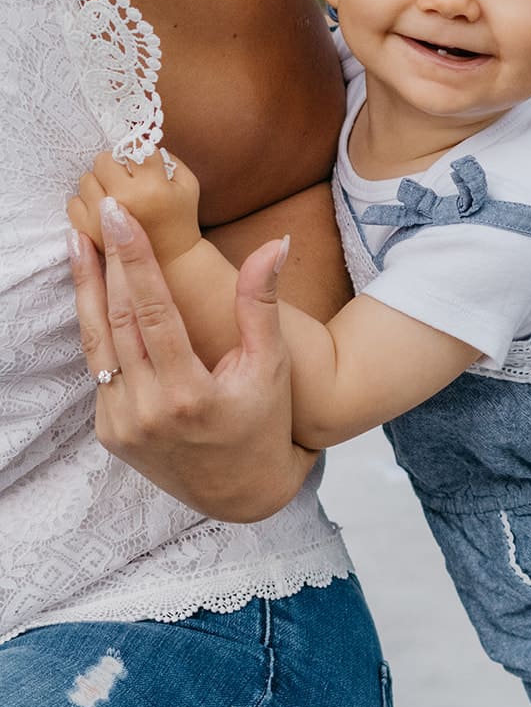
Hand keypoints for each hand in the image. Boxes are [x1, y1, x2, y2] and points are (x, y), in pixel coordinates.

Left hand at [68, 148, 201, 267]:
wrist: (173, 262)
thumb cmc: (180, 218)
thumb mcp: (188, 184)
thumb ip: (168, 157)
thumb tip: (139, 142)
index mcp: (153, 187)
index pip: (134, 148)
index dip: (139, 154)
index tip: (144, 165)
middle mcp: (125, 200)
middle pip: (103, 160)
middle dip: (115, 165)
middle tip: (126, 178)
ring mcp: (103, 218)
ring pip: (86, 179)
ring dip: (99, 182)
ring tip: (115, 195)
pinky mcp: (89, 232)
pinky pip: (74, 202)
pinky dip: (86, 203)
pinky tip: (103, 210)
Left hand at [69, 199, 317, 523]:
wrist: (242, 493)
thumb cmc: (264, 424)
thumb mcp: (270, 366)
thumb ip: (262, 304)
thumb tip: (277, 243)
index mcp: (189, 396)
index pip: (153, 314)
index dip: (134, 261)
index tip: (120, 217)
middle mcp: (148, 414)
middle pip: (118, 321)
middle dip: (107, 262)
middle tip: (103, 212)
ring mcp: (123, 426)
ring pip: (97, 344)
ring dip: (87, 290)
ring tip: (79, 241)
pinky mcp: (110, 434)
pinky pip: (101, 370)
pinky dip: (99, 330)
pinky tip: (98, 295)